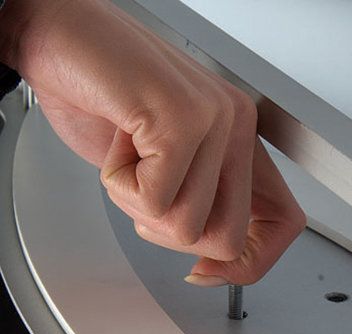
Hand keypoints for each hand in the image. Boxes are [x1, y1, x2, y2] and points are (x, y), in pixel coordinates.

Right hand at [2, 0, 305, 284]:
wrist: (60, 38)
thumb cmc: (106, 98)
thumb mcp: (166, 168)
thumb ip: (201, 206)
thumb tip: (216, 263)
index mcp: (241, 140)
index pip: (284, 222)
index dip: (251, 262)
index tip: (206, 270)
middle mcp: (238, 126)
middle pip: (229, 239)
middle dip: (173, 233)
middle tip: (147, 190)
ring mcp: (214, 121)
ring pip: (188, 227)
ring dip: (139, 204)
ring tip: (130, 154)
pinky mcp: (181, 121)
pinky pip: (153, 203)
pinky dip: (120, 185)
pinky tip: (119, 141)